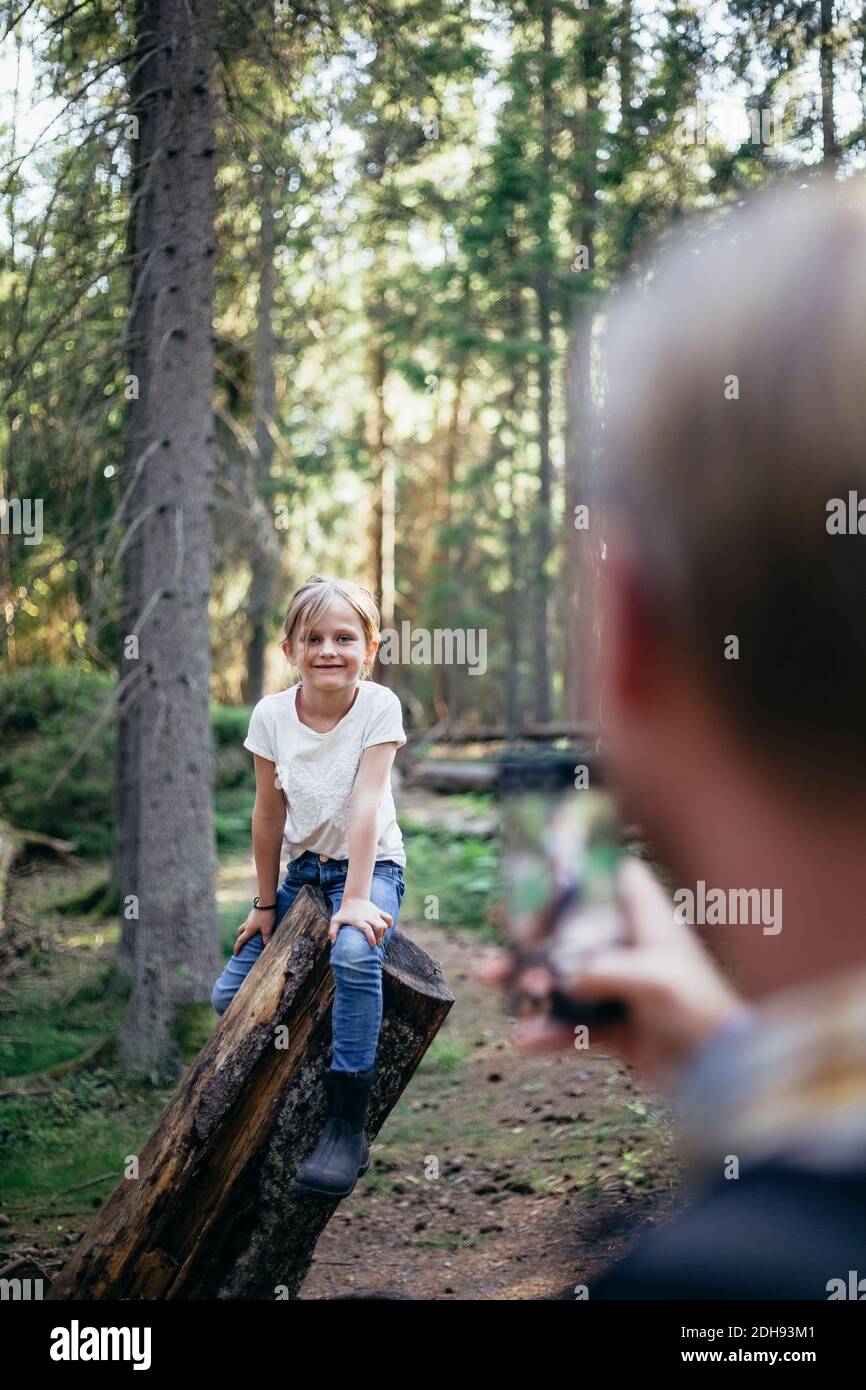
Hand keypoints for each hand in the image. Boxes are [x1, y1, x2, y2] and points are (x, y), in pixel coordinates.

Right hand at [232, 905, 277, 954]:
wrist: (266, 902)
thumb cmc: (266, 916)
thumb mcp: (267, 929)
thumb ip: (266, 938)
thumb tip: (266, 946)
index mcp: (249, 929)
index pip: (241, 940)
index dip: (237, 948)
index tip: (235, 954)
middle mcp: (247, 924)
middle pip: (240, 932)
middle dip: (241, 937)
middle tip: (244, 942)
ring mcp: (250, 918)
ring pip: (245, 926)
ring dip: (246, 930)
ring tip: (253, 934)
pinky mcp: (254, 913)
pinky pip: (250, 921)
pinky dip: (252, 925)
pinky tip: (259, 925)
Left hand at [329, 896, 392, 946]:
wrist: (354, 898)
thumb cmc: (344, 912)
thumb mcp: (335, 920)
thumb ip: (333, 931)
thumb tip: (333, 942)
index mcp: (359, 920)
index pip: (367, 929)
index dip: (371, 938)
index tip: (372, 945)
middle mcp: (368, 917)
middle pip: (379, 927)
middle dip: (380, 937)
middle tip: (376, 943)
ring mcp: (375, 914)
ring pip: (384, 924)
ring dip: (384, 932)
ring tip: (380, 937)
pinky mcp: (379, 911)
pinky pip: (388, 917)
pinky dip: (389, 923)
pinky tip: (386, 928)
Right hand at [476, 856, 744, 1089]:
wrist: (722, 1075)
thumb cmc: (700, 1011)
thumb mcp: (655, 979)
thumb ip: (605, 970)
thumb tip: (563, 978)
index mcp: (650, 922)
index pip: (619, 878)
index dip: (586, 870)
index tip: (547, 868)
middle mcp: (633, 950)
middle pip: (577, 928)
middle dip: (536, 930)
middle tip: (501, 928)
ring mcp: (622, 989)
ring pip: (565, 976)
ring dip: (527, 978)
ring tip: (491, 979)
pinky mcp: (616, 1029)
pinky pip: (571, 1025)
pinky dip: (547, 1031)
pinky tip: (523, 1039)